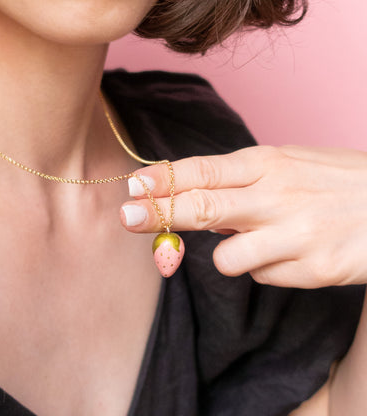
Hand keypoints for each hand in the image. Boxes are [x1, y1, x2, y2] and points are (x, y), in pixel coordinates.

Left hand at [120, 145, 366, 287]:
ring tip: (260, 240)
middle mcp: (278, 196)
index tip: (134, 186)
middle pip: (202, 209)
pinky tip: (293, 252)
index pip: (203, 170)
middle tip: (126, 217)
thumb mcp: (288, 164)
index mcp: (269, 163)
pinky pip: (263, 277)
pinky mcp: (313, 270)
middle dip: (158, 214)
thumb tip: (191, 195)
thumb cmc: (335, 182)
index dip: (164, 179)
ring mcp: (296, 235)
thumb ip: (239, 180)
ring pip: (226, 259)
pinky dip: (266, 268)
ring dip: (229, 255)